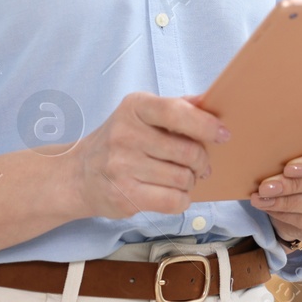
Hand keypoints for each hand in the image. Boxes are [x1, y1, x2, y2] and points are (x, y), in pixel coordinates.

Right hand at [68, 91, 229, 218]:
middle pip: (187, 152)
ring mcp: (122, 167)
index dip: (206, 125)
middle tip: (201, 165)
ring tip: (182, 178)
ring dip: (190, 181)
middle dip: (202, 161)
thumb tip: (211, 100)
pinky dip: (182, 199)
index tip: (223, 135)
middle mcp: (125, 135)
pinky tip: (173, 193)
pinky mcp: (124, 196)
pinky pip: (173, 201)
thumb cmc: (120, 141)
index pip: (176, 112)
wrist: (79, 174)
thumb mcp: (141, 114)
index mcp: (134, 107)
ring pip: (183, 179)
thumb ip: (176, 107)